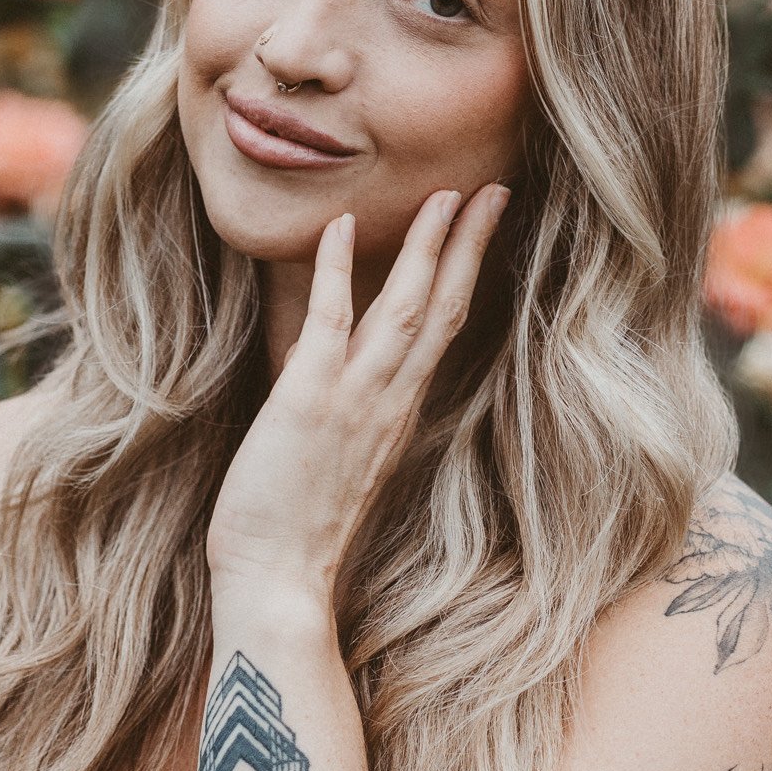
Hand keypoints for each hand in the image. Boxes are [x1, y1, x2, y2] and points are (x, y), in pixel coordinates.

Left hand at [206, 184, 511, 595]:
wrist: (280, 582)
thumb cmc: (297, 531)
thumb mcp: (335, 460)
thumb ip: (346, 412)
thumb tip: (331, 372)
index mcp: (396, 413)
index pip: (443, 329)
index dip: (465, 273)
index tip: (482, 225)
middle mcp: (388, 401)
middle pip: (442, 308)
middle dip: (467, 245)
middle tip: (491, 188)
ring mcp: (353, 400)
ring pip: (404, 309)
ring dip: (425, 246)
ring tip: (444, 195)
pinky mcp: (308, 401)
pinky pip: (330, 324)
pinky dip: (337, 272)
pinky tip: (341, 225)